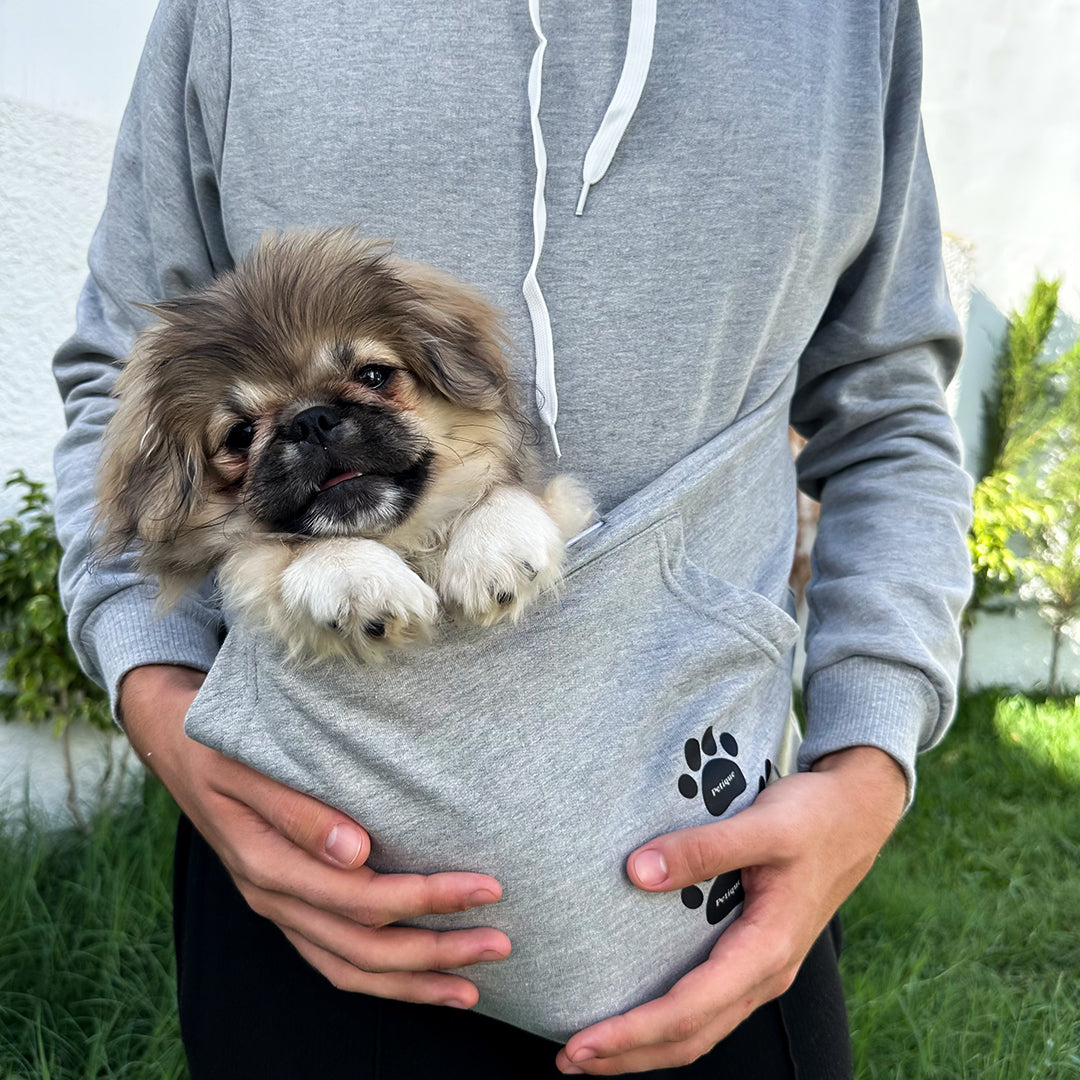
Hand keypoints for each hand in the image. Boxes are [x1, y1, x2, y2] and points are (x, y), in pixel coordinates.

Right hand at [119, 664, 509, 1007]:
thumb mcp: (248, 765)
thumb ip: (297, 809)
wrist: (178, 749)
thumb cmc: (222, 747)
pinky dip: (382, 979)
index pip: (361, 899)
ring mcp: (281, 910)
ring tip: (474, 985)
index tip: (486, 887)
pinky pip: (336, 962)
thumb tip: (355, 852)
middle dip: (436, 950)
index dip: (427, 899)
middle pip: (364, 945)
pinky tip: (423, 981)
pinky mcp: (289, 909)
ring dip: (415, 981)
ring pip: (351, 968)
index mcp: (268, 863)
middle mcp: (275, 898)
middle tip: (501, 942)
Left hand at [556, 746, 905, 1073]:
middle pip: (690, 1037)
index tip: (582, 1041)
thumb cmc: (812, 818)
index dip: (633, 1032)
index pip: (689, 1010)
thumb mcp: (761, 825)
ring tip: (591, 1049)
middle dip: (629, 1055)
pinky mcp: (754, 957)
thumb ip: (702, 848)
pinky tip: (636, 1012)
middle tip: (568, 1057)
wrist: (857, 815)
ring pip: (700, 1030)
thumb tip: (636, 872)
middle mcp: (765, 973)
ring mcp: (762, 970)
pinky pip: (708, 1008)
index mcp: (767, 950)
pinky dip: (668, 1023)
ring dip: (645, 1046)